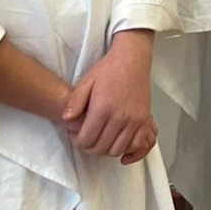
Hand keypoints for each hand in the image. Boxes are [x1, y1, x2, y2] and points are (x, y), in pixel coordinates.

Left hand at [62, 30, 158, 164]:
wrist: (132, 60)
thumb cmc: (109, 69)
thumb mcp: (86, 82)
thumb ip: (74, 102)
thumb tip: (66, 120)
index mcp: (103, 108)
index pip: (87, 140)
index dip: (78, 142)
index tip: (76, 137)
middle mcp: (120, 117)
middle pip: (101, 148)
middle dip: (89, 148)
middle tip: (86, 140)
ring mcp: (134, 120)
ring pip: (117, 150)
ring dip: (106, 150)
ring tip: (100, 140)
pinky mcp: (144, 120)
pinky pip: (136, 145)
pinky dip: (126, 149)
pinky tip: (118, 144)